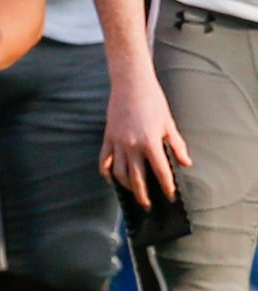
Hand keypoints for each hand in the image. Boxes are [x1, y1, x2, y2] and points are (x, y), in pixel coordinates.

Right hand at [103, 70, 192, 205]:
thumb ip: (177, 145)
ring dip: (126, 187)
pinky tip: (113, 180)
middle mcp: (132, 146)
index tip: (170, 196)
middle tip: (148, 205)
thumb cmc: (153, 102)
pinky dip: (108, 173)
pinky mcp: (108, 139)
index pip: (160, 172)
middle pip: (137, 178)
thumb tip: (185, 163)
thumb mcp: (169, 124)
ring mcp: (117, 143)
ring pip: (119, 173)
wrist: (130, 85)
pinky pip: (105, 162)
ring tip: (133, 193)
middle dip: (143, 194)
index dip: (166, 186)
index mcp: (151, 142)